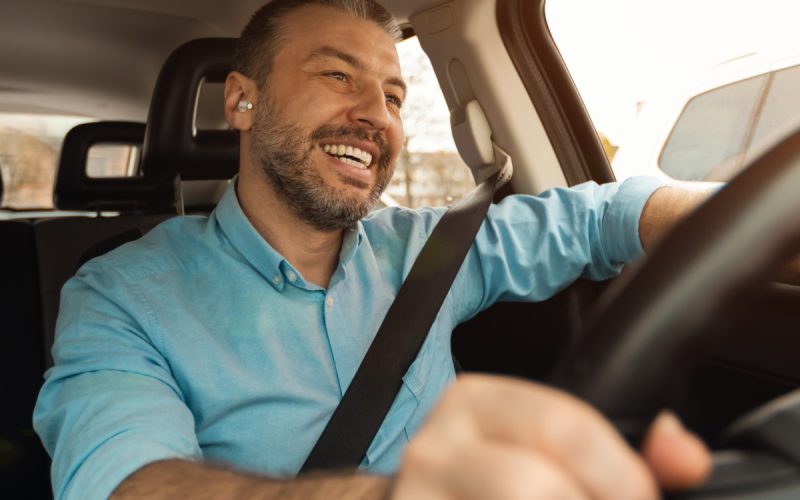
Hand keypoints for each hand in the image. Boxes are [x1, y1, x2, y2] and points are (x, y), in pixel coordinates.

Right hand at [392, 374, 710, 498]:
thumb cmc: (493, 481)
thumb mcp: (550, 451)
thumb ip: (624, 455)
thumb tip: (684, 454)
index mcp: (477, 403)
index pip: (564, 427)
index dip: (621, 476)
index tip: (642, 499)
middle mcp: (436, 446)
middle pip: (534, 486)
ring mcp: (416, 495)